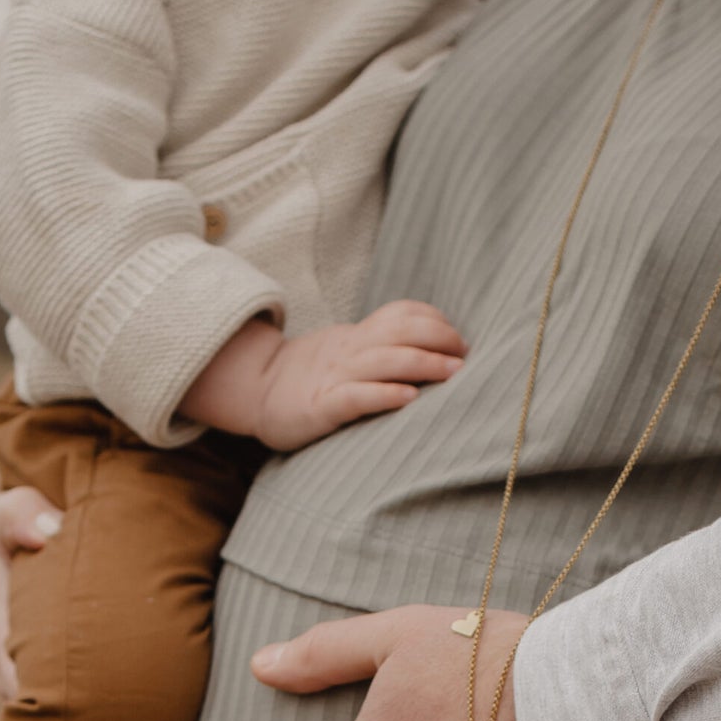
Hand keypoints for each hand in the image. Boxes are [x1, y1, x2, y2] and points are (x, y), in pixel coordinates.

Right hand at [179, 302, 466, 450]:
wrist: (256, 392)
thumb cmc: (311, 380)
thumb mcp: (347, 354)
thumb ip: (381, 349)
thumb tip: (430, 352)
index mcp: (358, 337)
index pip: (401, 314)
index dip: (433, 320)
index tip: (459, 339)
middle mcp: (350, 351)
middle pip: (401, 331)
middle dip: (439, 338)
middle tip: (465, 356)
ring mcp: (336, 377)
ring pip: (385, 361)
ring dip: (424, 364)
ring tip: (453, 373)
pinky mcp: (323, 407)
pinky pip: (357, 397)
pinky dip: (385, 395)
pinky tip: (409, 399)